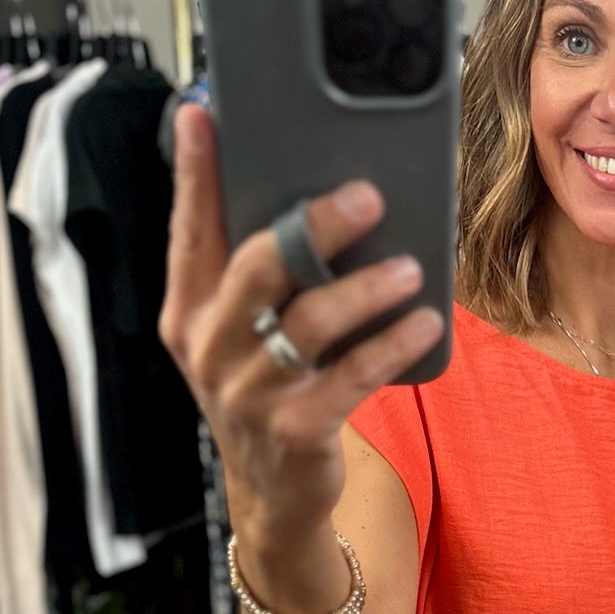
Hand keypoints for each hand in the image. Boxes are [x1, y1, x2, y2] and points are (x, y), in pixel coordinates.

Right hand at [158, 102, 444, 552]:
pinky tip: (426, 321)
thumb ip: (256, 279)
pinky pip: (349, 375)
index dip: (194, 173)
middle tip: (367, 196)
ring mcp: (247, 394)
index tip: (202, 115)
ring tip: (409, 267)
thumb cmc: (270, 394)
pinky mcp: (294, 431)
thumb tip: (312, 200)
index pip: (190, 231)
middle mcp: (209, 349)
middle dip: (314, 224)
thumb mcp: (244, 337)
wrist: (275, 498)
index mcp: (188, 313)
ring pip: (309, 321)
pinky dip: (392, 345)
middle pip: (258, 266)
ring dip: (366, 288)